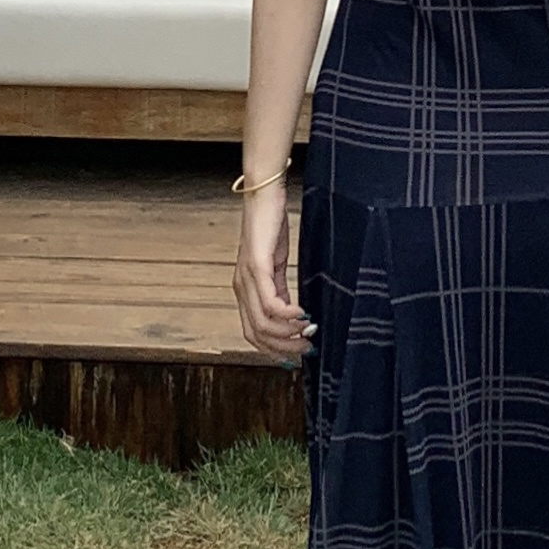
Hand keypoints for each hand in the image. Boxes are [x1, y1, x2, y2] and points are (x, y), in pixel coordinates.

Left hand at [234, 184, 308, 363]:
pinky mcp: (257, 266)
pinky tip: (302, 314)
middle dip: (284, 347)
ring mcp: (247, 278)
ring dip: (288, 334)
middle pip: (256, 334)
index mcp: (244, 290)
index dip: (275, 348)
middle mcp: (241, 288)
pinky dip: (287, 315)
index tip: (298, 352)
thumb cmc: (270, 227)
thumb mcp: (276, 265)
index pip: (253, 333)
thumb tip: (293, 316)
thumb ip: (280, 291)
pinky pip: (269, 303)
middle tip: (307, 347)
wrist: (264, 196)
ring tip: (307, 331)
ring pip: (262, 324)